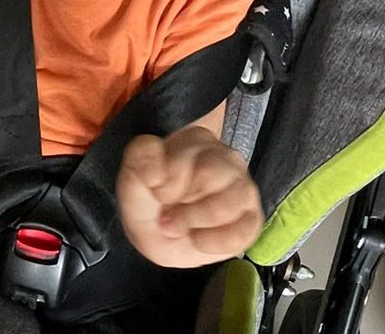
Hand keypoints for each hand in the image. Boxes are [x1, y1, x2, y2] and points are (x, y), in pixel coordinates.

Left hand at [116, 128, 262, 268]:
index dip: (167, 179)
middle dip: (182, 205)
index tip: (157, 193)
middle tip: (167, 217)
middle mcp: (225, 158)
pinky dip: (214, 242)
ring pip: (231, 201)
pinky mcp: (252, 218)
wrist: (160, 238)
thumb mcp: (132, 179)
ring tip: (182, 228)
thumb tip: (160, 170)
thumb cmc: (149, 203)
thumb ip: (141, 159)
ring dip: (197, 222)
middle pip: (211, 174)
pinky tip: (198, 239)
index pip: (187, 151)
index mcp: (194, 141)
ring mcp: (243, 187)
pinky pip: (244, 230)